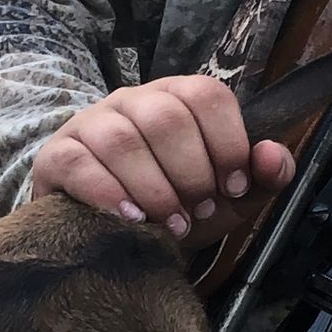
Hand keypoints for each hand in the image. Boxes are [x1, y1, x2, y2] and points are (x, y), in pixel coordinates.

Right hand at [30, 76, 294, 249]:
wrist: (109, 236)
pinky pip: (80, 164)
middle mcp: (133, 101)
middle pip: (167, 116)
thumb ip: (260, 178)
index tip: (232, 187)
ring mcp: (90, 123)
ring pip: (124, 139)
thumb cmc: (172, 206)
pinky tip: (130, 220)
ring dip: (156, 189)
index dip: (227, 143)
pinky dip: (110, 195)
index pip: (207, 94)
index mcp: (177, 99)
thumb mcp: (225, 199)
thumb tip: (273, 155)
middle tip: (198, 212)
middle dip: (192, 173)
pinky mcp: (57, 155)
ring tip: (171, 224)